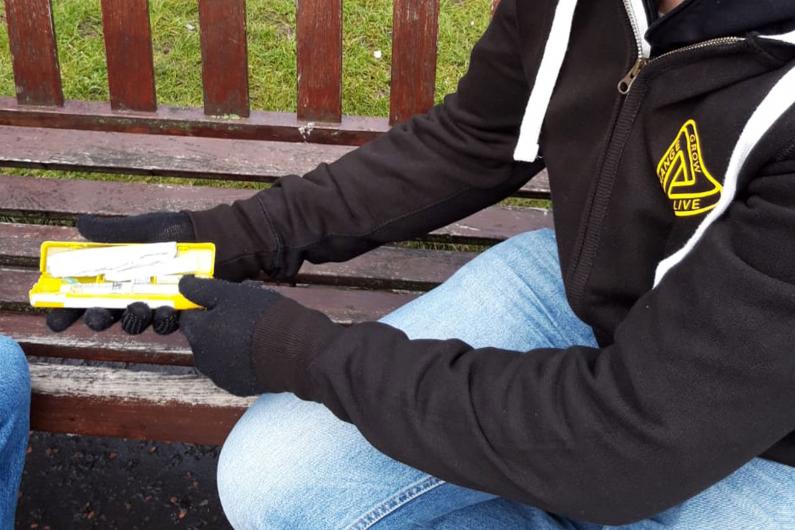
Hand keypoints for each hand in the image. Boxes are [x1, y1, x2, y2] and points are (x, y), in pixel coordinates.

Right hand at [46, 195, 281, 333]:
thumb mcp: (142, 228)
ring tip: (139, 308)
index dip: (67, 312)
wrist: (214, 237)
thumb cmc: (176, 231)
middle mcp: (132, 293)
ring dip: (133, 320)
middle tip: (98, 316)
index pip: (84, 297)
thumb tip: (80, 224)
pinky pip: (167, 322)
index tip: (55, 321)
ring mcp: (154, 303)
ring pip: (135, 323)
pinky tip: (167, 311)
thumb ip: (112, 232)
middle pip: (106, 316)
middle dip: (98, 319)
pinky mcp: (179, 309)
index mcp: (116, 275)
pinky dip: (165, 319)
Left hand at [178, 276, 282, 395]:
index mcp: (198, 331)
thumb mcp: (232, 293)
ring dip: (226, 346)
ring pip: (216, 355)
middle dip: (214, 328)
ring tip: (253, 337)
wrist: (295, 351)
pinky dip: (240, 363)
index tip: (219, 303)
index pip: (187, 316)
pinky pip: (232, 371)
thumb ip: (203, 289)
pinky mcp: (237, 387)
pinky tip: (258, 354)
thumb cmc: (264, 317)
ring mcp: (219, 375)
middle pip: (201, 338)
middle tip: (241, 318)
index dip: (202, 307)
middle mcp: (202, 357)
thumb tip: (182, 285)